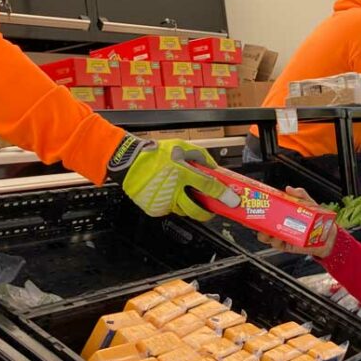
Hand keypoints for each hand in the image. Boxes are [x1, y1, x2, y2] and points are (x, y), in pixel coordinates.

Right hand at [112, 137, 236, 221]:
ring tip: (188, 196)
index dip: (223, 195)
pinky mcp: (154, 209)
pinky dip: (174, 204)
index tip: (232, 201)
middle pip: (197, 210)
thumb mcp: (180, 147)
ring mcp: (163, 201)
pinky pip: (170, 210)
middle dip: (208, 213)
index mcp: (182, 173)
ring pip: (184, 211)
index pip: (208, 187)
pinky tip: (171, 194)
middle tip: (213, 208)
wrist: (127, 162)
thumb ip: (200, 156)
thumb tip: (213, 167)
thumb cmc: (153, 153)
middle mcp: (174, 190)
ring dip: (190, 206)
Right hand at [255, 187, 337, 258]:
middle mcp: (279, 226)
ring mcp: (282, 236)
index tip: (252, 206)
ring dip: (264, 234)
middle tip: (256, 220)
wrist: (327, 234)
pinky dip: (276, 242)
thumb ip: (300, 195)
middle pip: (261, 226)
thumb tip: (290, 189)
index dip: (256, 210)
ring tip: (268, 231)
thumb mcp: (308, 203)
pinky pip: (278, 245)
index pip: (266, 212)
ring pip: (266, 237)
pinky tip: (278, 238)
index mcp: (281, 214)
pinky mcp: (287, 245)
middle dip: (256, 224)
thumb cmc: (316, 219)